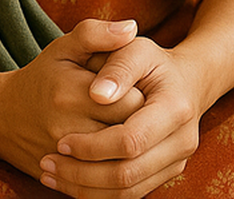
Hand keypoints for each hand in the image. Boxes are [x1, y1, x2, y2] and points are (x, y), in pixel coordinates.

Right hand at [0, 20, 147, 178]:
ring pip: (118, 164)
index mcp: (72, 93)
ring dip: (132, 152)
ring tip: (130, 133)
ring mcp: (63, 160)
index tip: (139, 90)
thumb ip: (97, 34)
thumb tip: (131, 27)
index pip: (132, 102)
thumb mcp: (64, 48)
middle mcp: (67, 129)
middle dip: (142, 125)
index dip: (144, 96)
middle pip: (128, 135)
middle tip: (141, 114)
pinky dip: (116, 172)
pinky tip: (118, 156)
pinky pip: (102, 185)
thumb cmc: (43, 77)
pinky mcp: (61, 180)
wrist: (2, 117)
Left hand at [37, 37, 208, 197]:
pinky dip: (97, 193)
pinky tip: (70, 182)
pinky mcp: (166, 174)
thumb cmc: (151, 64)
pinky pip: (130, 195)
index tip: (61, 140)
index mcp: (175, 108)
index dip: (92, 145)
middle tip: (48, 162)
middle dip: (82, 173)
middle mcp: (182, 141)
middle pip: (127, 173)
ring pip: (127, 191)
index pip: (130, 140)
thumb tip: (98, 94)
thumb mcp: (136, 50)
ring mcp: (177, 161)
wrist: (185, 83)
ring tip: (51, 174)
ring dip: (85, 188)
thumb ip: (118, 66)